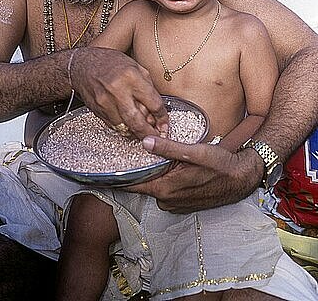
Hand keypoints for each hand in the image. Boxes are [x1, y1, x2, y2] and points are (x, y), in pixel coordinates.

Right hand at [71, 47, 167, 139]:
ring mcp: (105, 102)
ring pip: (125, 127)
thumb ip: (148, 86)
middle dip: (150, 133)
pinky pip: (114, 125)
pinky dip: (123, 127)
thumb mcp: (135, 66)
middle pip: (138, 121)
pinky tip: (128, 123)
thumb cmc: (110, 62)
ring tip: (143, 130)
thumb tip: (156, 109)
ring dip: (136, 132)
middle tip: (157, 137)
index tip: (164, 124)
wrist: (82, 65)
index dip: (162, 117)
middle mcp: (117, 90)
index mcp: (131, 76)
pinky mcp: (97, 110)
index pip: (153, 103)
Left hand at [128, 137, 263, 211]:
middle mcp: (168, 200)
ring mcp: (176, 203)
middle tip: (125, 153)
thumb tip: (144, 141)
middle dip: (135, 171)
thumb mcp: (194, 151)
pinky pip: (165, 190)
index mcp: (166, 189)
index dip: (117, 178)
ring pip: (154, 187)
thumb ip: (168, 148)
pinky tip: (167, 166)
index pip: (132, 186)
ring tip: (147, 156)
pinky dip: (163, 179)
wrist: (242, 178)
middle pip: (142, 185)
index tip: (101, 171)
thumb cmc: (220, 164)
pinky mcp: (183, 202)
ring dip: (152, 175)